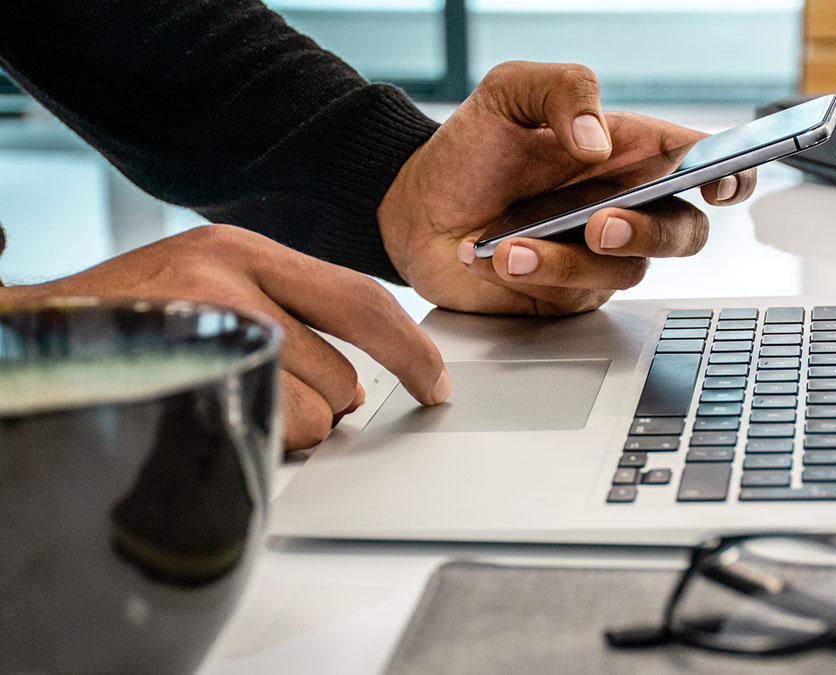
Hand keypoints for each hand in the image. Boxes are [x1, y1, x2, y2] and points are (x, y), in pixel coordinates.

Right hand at [4, 225, 449, 449]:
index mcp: (246, 250)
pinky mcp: (183, 368)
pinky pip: (267, 430)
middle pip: (343, 372)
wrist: (31, 335)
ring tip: (227, 402)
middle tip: (275, 397)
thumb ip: (287, 314)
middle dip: (327, 405)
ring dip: (288, 427)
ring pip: (312, 410)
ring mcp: (205, 322)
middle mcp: (230, 275)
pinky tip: (212, 417)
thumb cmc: (130, 319)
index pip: (362, 300)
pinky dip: (256, 441)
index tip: (435, 383)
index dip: (411, 349)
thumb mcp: (209, 285)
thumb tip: (361, 384)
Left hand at [378, 61, 755, 315]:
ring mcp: (600, 256)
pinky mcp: (569, 295)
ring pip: (629, 271)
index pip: (704, 162)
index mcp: (631, 152)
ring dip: (570, 259)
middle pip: (687, 231)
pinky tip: (496, 255)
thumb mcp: (509, 92)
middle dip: (651, 232)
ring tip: (512, 243)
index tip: (719, 183)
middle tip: (600, 224)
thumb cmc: (471, 148)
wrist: (413, 208)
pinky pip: (576, 295)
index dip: (732, 174)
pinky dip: (537, 275)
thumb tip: (598, 139)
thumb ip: (564, 90)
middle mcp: (627, 206)